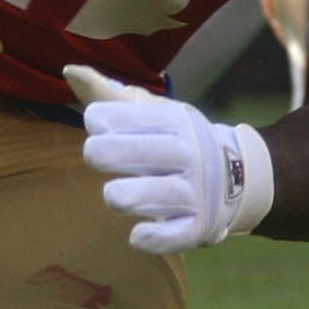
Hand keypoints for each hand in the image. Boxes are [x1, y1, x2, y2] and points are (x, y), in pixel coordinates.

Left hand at [64, 65, 274, 254]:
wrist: (239, 176)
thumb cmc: (177, 140)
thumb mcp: (152, 112)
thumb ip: (108, 95)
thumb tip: (70, 70)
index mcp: (177, 122)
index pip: (135, 116)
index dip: (105, 119)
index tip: (95, 123)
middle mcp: (189, 154)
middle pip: (143, 152)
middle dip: (107, 153)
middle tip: (95, 155)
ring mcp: (195, 192)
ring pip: (157, 195)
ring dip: (125, 196)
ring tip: (114, 195)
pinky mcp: (197, 225)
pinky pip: (176, 235)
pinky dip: (155, 238)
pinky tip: (136, 235)